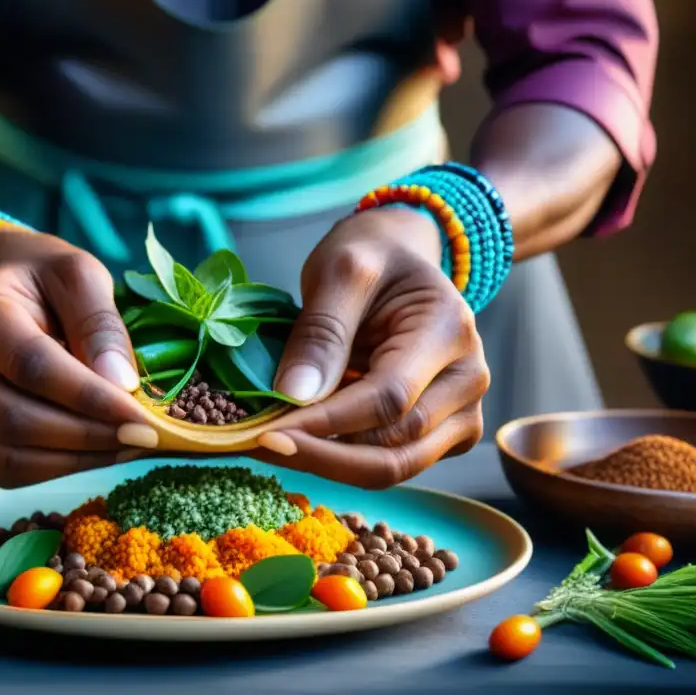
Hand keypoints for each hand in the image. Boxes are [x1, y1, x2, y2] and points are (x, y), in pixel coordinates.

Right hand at [0, 229, 155, 486]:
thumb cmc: (39, 277)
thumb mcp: (78, 275)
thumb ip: (100, 324)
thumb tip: (121, 386)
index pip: (33, 368)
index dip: (90, 399)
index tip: (144, 419)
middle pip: (17, 422)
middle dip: (89, 437)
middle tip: (145, 438)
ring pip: (8, 459)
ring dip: (76, 462)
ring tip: (127, 448)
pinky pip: (3, 471)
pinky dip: (54, 470)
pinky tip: (94, 454)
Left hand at [255, 207, 489, 488]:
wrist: (397, 260)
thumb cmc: (371, 259)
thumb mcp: (340, 271)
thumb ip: (321, 331)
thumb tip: (295, 395)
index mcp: (450, 332)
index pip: (389, 398)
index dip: (326, 423)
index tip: (267, 432)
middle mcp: (468, 380)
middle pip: (395, 447)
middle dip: (321, 453)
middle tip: (259, 445)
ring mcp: (462, 413)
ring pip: (394, 467)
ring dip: (328, 463)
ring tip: (274, 443)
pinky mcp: (444, 435)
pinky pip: (392, 463)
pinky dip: (343, 460)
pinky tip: (303, 440)